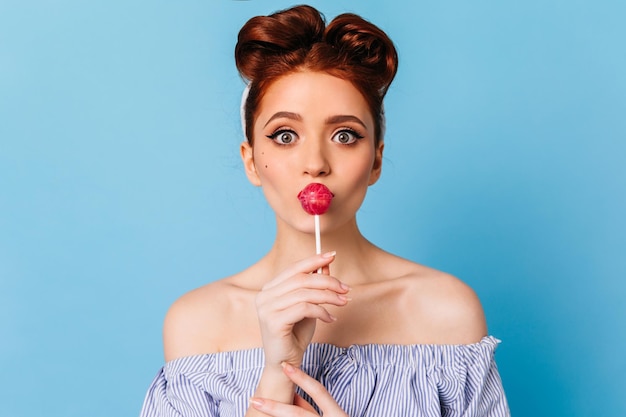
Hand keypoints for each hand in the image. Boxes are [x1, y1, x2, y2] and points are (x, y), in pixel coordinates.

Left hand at [250, 362, 348, 416]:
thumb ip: (313, 407)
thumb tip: (293, 395)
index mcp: (338, 416)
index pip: (319, 392)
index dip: (302, 378)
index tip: (284, 366)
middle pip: (298, 415)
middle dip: (274, 407)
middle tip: (254, 400)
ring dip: (275, 415)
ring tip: (258, 409)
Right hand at [255, 251, 349, 368]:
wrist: (285, 364)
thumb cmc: (295, 334)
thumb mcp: (308, 307)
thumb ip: (314, 287)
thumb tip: (326, 265)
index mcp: (269, 289)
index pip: (294, 268)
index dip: (314, 260)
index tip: (332, 255)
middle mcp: (264, 296)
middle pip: (301, 279)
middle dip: (327, 281)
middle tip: (346, 288)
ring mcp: (266, 309)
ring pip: (304, 293)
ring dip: (328, 296)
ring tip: (343, 302)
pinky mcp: (273, 322)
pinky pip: (304, 308)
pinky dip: (321, 311)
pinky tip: (331, 318)